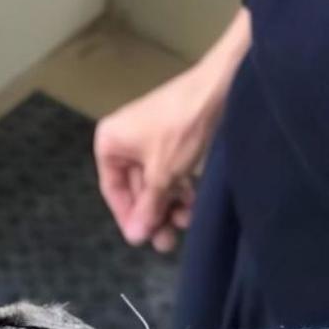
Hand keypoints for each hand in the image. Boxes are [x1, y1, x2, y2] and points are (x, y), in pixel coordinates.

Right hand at [94, 7, 250, 253]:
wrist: (218, 88)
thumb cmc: (181, 129)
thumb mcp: (162, 174)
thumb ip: (147, 207)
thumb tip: (135, 237)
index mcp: (110, 143)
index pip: (112, 189)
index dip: (128, 217)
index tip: (143, 239)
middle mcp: (124, 140)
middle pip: (135, 188)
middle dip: (153, 213)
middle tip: (167, 241)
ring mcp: (148, 139)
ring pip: (154, 182)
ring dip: (168, 204)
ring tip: (185, 222)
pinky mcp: (170, 138)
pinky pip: (168, 170)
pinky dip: (178, 188)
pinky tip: (191, 204)